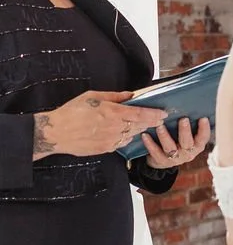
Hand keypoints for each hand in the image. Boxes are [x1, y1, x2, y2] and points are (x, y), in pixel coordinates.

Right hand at [33, 90, 167, 159]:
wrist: (56, 133)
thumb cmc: (72, 112)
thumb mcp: (93, 96)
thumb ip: (114, 96)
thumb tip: (130, 95)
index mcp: (113, 112)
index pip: (141, 114)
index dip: (154, 114)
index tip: (164, 113)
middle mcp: (114, 128)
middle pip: (139, 125)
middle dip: (150, 122)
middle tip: (158, 119)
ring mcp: (110, 140)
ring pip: (131, 135)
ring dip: (138, 130)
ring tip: (142, 124)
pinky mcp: (105, 149)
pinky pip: (121, 143)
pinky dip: (125, 137)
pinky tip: (124, 132)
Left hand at [140, 116, 211, 170]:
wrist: (164, 159)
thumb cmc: (178, 140)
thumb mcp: (186, 134)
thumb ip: (189, 123)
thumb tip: (188, 105)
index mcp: (197, 145)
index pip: (203, 138)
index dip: (204, 129)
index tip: (203, 118)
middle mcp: (188, 153)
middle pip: (187, 143)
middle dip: (185, 131)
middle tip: (183, 119)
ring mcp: (175, 159)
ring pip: (170, 148)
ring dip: (165, 136)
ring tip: (160, 126)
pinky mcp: (162, 161)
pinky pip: (155, 152)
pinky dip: (150, 143)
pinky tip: (145, 134)